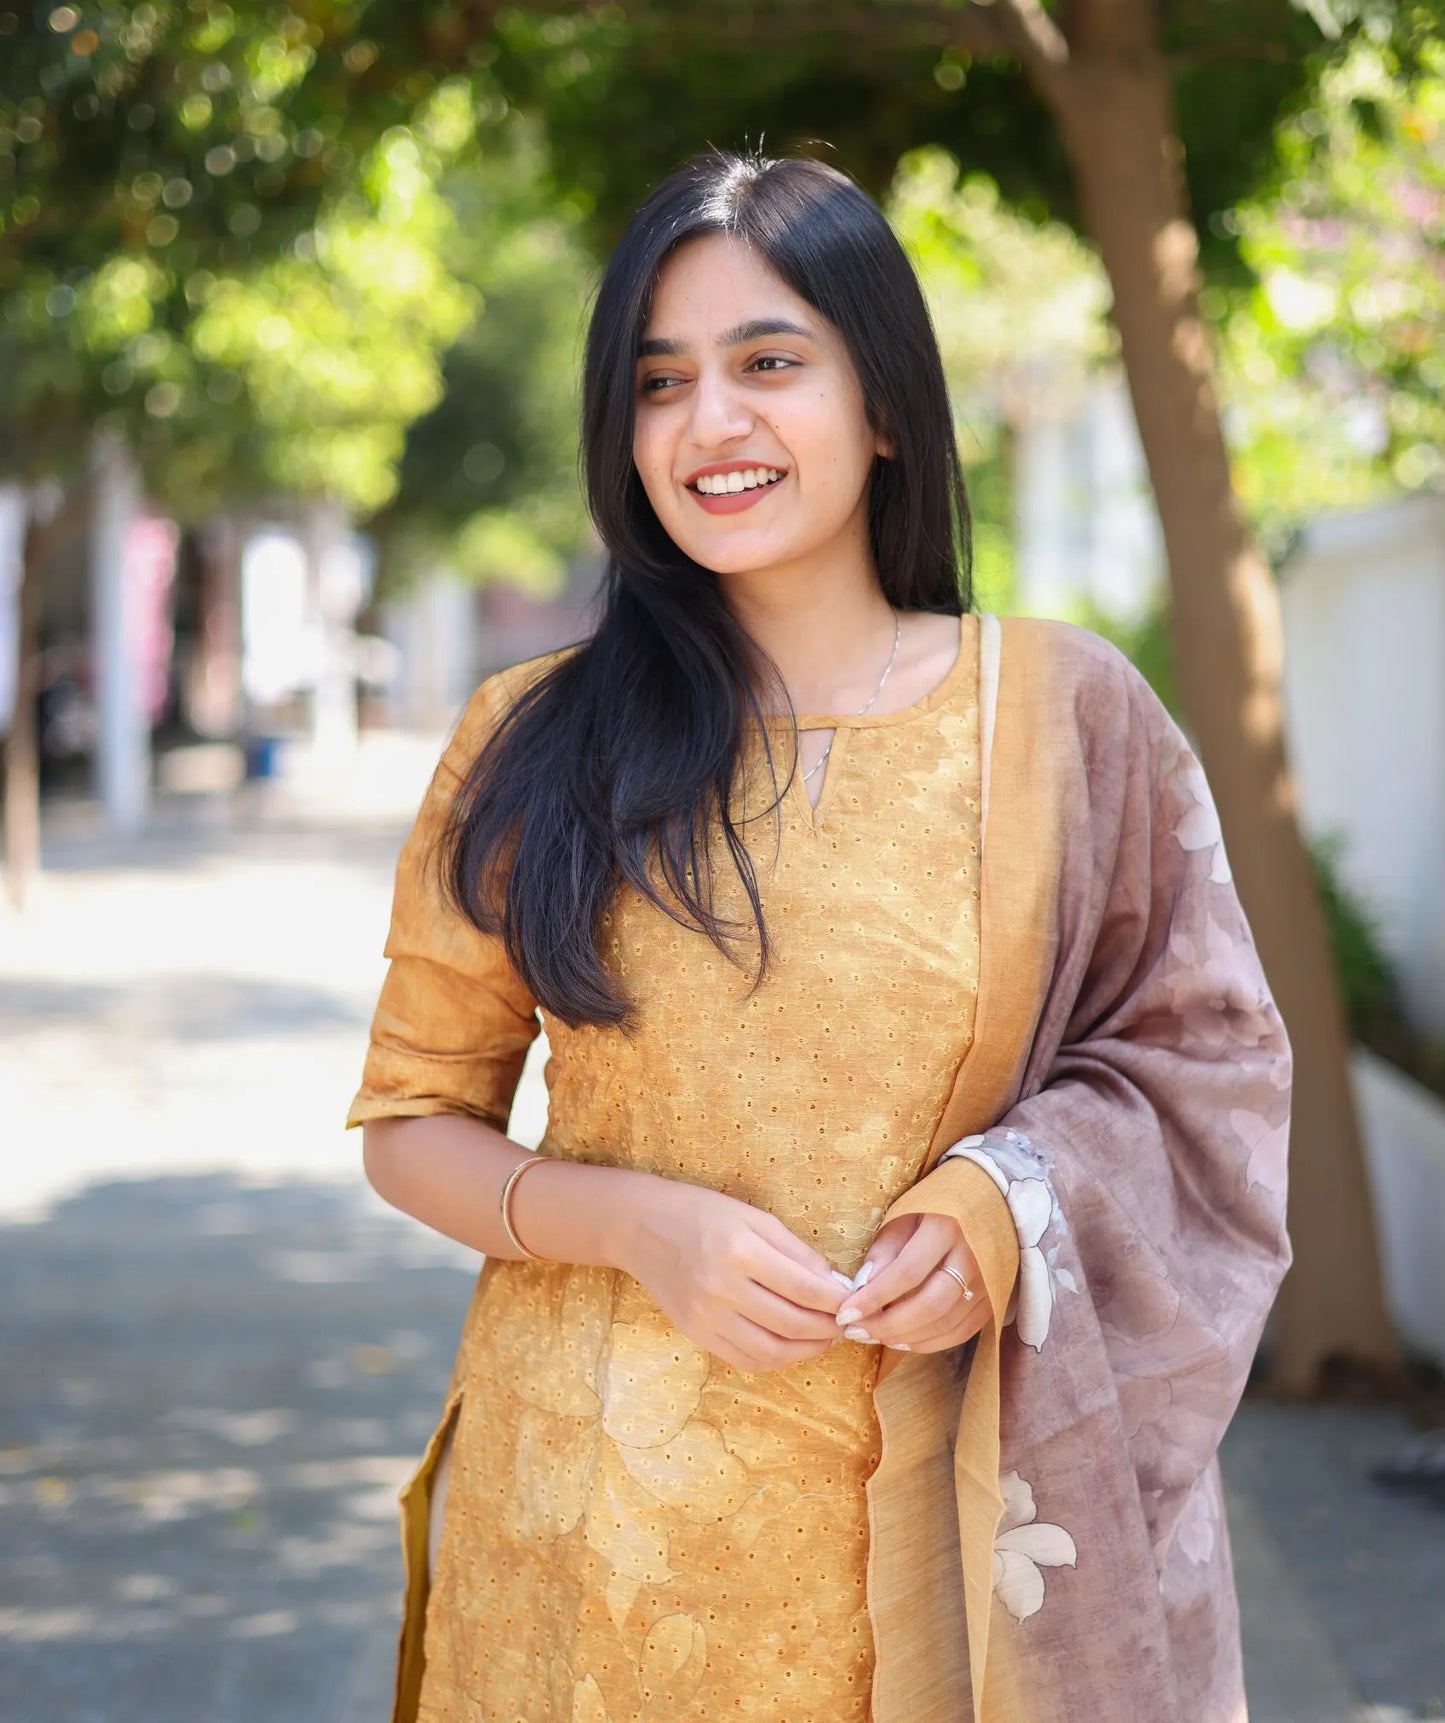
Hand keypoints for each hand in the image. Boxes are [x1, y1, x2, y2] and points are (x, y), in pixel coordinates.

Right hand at [623, 1178, 847, 1373]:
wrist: (642, 1227)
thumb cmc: (703, 1213)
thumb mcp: (754, 1218)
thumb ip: (796, 1251)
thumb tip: (835, 1284)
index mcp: (740, 1251)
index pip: (804, 1289)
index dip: (836, 1301)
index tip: (852, 1301)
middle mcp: (722, 1288)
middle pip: (792, 1324)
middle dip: (828, 1329)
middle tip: (844, 1323)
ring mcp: (706, 1316)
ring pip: (772, 1351)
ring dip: (807, 1351)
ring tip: (823, 1338)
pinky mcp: (696, 1334)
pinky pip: (745, 1360)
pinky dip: (776, 1360)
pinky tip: (791, 1346)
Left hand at [834, 1211, 990, 1352]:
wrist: (993, 1197)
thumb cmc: (940, 1201)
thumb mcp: (906, 1211)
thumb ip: (886, 1248)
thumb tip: (861, 1288)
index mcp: (947, 1226)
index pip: (907, 1272)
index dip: (874, 1297)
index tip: (845, 1313)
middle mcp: (974, 1256)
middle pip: (930, 1305)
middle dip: (888, 1325)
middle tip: (856, 1332)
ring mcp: (989, 1280)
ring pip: (947, 1323)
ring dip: (907, 1338)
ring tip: (874, 1337)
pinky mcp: (995, 1297)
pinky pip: (963, 1330)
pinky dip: (932, 1342)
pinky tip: (904, 1341)